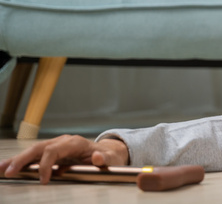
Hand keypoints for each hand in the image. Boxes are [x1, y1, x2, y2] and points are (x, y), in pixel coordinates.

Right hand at [0, 135, 128, 183]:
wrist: (108, 153)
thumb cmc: (108, 157)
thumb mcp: (110, 159)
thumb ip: (103, 159)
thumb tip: (96, 156)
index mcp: (74, 143)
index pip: (54, 150)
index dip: (46, 164)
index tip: (43, 180)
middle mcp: (62, 142)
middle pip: (38, 148)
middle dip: (22, 159)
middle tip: (9, 172)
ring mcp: (56, 146)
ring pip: (32, 151)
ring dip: (15, 160)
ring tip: (0, 169)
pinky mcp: (51, 152)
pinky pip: (33, 156)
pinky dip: (19, 161)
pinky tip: (5, 167)